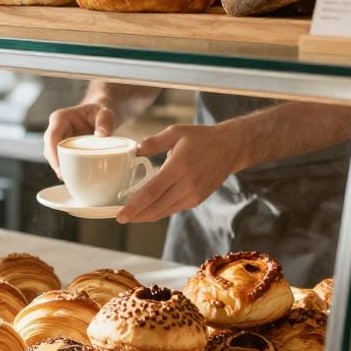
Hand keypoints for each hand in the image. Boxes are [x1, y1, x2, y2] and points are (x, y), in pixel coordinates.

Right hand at [43, 102, 115, 177]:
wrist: (100, 117)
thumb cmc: (99, 112)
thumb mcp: (105, 112)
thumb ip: (105, 120)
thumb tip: (101, 134)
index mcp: (60, 118)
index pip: (51, 136)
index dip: (53, 152)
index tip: (59, 167)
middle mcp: (55, 130)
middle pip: (49, 149)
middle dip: (55, 164)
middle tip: (66, 177)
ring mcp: (58, 141)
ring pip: (53, 157)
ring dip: (60, 168)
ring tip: (70, 180)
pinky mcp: (63, 150)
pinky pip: (60, 161)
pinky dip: (66, 170)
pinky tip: (73, 178)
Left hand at [117, 122, 240, 223]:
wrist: (230, 148)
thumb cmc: (201, 138)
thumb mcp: (176, 132)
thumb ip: (153, 142)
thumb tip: (134, 151)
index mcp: (178, 167)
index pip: (151, 192)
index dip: (134, 206)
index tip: (121, 215)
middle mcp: (186, 185)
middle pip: (156, 207)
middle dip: (136, 215)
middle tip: (120, 218)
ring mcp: (193, 195)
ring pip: (164, 212)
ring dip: (146, 216)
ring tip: (131, 215)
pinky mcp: (197, 200)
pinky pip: (173, 210)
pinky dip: (159, 212)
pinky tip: (148, 210)